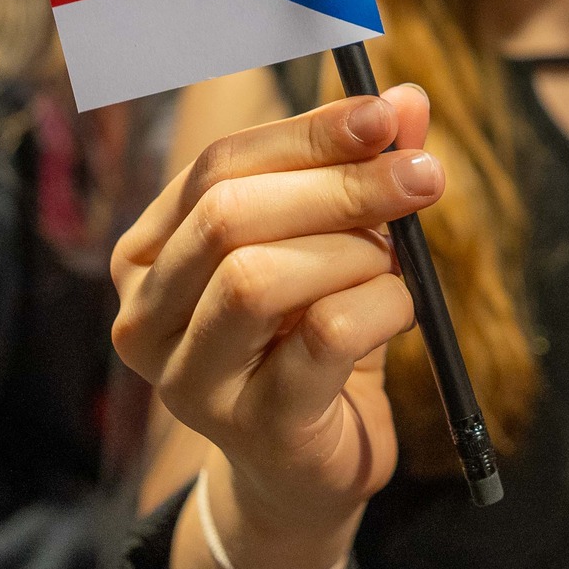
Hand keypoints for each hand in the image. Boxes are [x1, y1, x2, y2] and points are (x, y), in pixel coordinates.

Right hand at [111, 87, 438, 568]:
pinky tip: (400, 308)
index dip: (307, 133)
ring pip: (258, 278)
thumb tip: (407, 99)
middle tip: (422, 176)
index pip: (217, 166)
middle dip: (338, 184)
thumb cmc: (312, 340)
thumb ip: (360, 170)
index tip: (385, 114)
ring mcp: (189, 379)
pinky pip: (322, 336)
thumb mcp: (335, 243)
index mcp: (149, 253)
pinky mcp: (252, 426)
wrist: (308, 470)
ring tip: (392, 261)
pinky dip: (379, 305)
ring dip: (351, 252)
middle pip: (229, 214)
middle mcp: (146, 316)